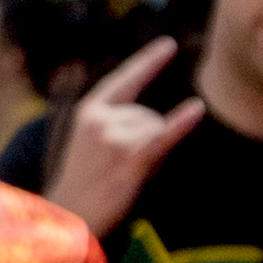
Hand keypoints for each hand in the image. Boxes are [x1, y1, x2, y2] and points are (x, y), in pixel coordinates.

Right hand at [46, 38, 205, 238]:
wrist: (66, 218)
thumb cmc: (80, 185)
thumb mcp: (88, 144)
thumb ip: (115, 123)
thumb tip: (159, 120)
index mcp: (89, 112)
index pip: (124, 81)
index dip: (147, 63)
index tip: (168, 45)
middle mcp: (102, 120)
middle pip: (147, 115)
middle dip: (145, 139)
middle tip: (116, 170)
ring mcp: (116, 139)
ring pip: (156, 131)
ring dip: (151, 153)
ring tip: (124, 177)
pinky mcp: (130, 160)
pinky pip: (163, 137)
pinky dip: (182, 123)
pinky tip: (197, 109)